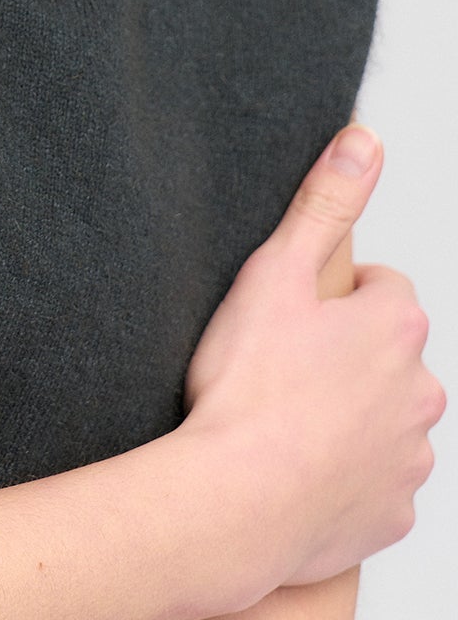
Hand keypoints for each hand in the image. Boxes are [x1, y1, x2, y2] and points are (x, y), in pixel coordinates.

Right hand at [182, 124, 444, 601]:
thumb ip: (324, 203)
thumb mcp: (275, 272)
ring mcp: (410, 458)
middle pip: (387, 357)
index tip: (290, 317)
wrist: (235, 502)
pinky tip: (294, 470)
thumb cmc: (248, 388)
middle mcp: (421, 392)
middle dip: (345, 358)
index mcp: (396, 326)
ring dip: (347, 416)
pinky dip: (343, 477)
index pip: (382, 288)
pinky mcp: (393, 514)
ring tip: (282, 420)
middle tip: (279, 366)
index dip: (331, 298)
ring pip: (383, 420)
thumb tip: (363, 141)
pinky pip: (373, 484)